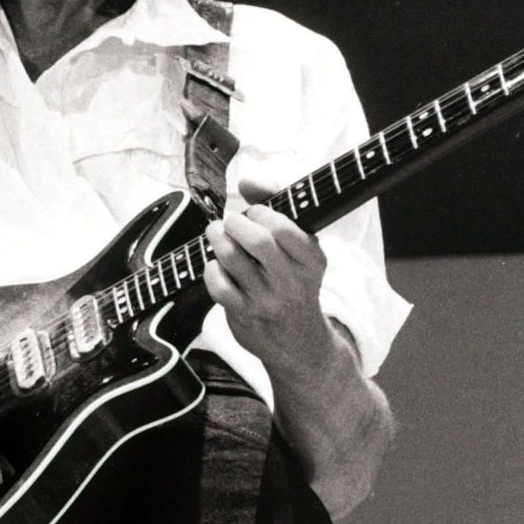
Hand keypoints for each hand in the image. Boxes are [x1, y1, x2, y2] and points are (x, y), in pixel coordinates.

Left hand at [202, 179, 332, 366]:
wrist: (300, 343)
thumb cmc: (294, 281)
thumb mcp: (301, 247)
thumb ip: (277, 205)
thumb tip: (247, 180)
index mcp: (312, 260)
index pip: (285, 228)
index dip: (262, 212)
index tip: (255, 213)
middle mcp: (292, 281)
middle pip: (258, 241)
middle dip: (236, 223)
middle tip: (231, 222)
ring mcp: (268, 300)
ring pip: (233, 259)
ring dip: (218, 239)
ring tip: (217, 234)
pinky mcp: (245, 316)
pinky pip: (219, 286)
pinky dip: (211, 269)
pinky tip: (217, 266)